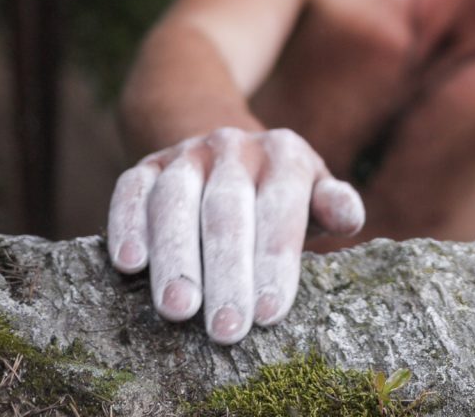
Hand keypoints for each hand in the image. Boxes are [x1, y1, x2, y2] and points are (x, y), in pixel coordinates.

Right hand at [107, 127, 364, 342]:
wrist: (227, 150)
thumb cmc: (281, 193)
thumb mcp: (314, 192)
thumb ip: (334, 205)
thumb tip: (348, 216)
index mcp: (284, 154)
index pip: (281, 209)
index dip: (275, 261)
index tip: (270, 314)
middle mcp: (234, 147)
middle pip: (227, 210)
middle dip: (227, 272)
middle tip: (228, 328)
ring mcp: (187, 154)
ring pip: (176, 201)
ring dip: (175, 256)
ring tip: (178, 311)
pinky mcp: (147, 166)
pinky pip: (132, 190)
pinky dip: (126, 224)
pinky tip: (128, 264)